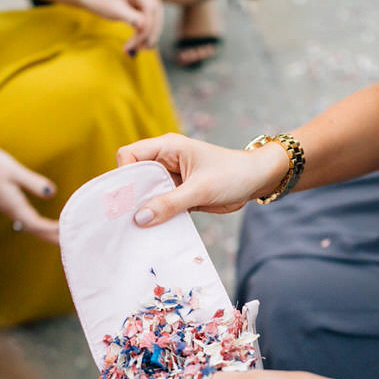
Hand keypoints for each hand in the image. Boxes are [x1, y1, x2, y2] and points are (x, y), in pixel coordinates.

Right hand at [0, 142, 60, 240]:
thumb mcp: (14, 170)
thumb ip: (33, 182)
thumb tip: (51, 192)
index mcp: (15, 206)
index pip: (39, 225)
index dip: (54, 230)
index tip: (69, 233)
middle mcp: (12, 211)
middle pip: (36, 230)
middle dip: (53, 237)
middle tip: (71, 244)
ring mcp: (9, 208)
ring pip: (31, 227)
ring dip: (46, 233)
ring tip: (62, 238)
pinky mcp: (7, 203)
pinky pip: (27, 220)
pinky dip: (39, 225)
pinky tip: (45, 224)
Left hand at [80, 0, 163, 52]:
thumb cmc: (103, 2)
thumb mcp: (116, 11)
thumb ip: (131, 17)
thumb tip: (144, 26)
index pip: (150, 9)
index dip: (147, 29)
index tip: (138, 45)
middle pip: (155, 15)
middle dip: (148, 35)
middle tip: (137, 50)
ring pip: (156, 19)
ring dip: (148, 37)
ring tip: (136, 49)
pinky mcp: (150, 1)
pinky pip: (153, 20)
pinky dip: (146, 33)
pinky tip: (138, 44)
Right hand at [116, 133, 289, 223]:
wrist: (255, 180)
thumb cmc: (231, 174)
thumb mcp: (199, 190)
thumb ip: (169, 203)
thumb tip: (140, 218)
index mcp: (167, 147)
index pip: (130, 155)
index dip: (124, 176)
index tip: (125, 200)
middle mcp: (164, 160)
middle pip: (134, 176)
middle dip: (130, 197)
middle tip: (126, 221)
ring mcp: (170, 178)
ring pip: (146, 194)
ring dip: (143, 210)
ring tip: (137, 230)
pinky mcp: (178, 194)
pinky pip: (160, 206)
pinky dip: (156, 217)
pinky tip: (153, 231)